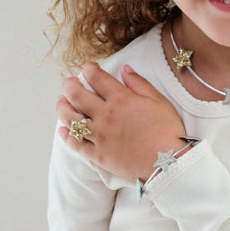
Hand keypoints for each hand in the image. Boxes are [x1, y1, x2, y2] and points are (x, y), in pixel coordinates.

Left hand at [57, 62, 187, 181]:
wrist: (168, 163)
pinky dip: (66, 136)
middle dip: (69, 85)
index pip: (97, 78)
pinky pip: (76, 144)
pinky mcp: (97, 155)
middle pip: (77, 96)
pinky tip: (63, 130)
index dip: (89, 69)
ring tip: (61, 102)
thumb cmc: (167, 131)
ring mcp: (99, 136)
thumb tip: (125, 69)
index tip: (88, 67)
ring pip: (71, 119)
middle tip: (68, 82)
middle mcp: (105, 116)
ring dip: (62, 108)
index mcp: (121, 100)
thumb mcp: (159, 101)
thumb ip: (140, 83)